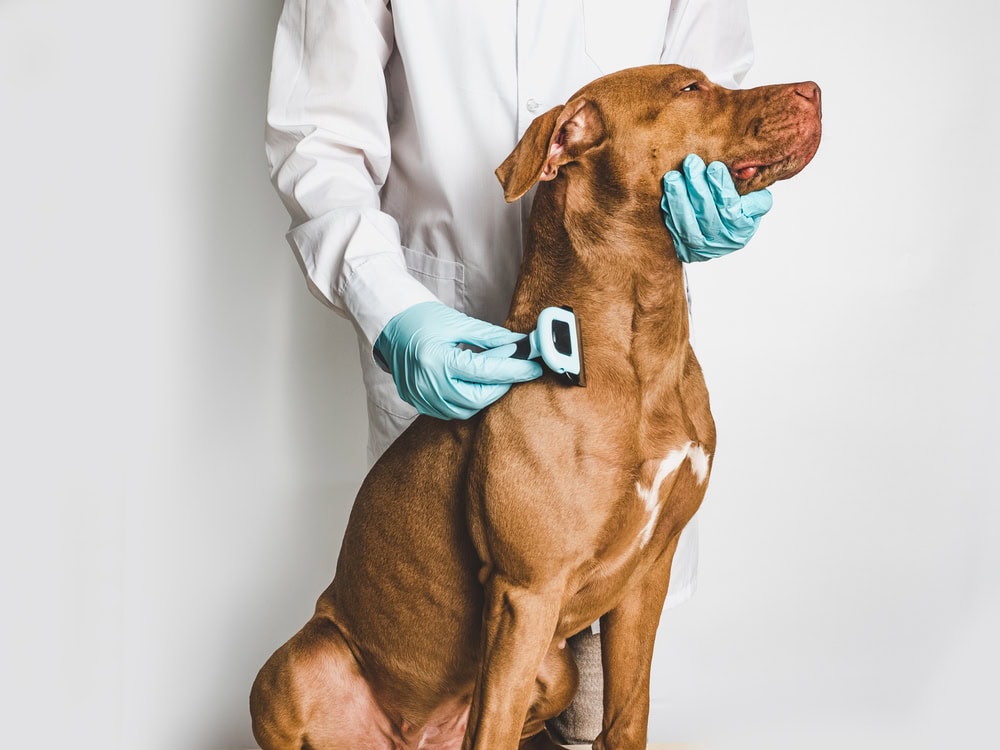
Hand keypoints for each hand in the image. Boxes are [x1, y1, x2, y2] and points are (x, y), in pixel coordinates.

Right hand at [375, 301, 543, 419]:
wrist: (391, 325)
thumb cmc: (422, 319)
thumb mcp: (459, 323)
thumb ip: (491, 337)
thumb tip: (520, 345)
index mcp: (436, 361)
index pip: (485, 372)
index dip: (514, 370)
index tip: (534, 367)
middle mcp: (427, 384)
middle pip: (477, 398)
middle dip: (502, 386)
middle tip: (517, 371)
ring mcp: (421, 397)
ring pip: (465, 409)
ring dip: (486, 395)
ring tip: (495, 376)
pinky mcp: (418, 403)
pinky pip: (450, 411)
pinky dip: (467, 401)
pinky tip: (475, 384)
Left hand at [660, 153, 773, 262]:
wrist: (722, 235)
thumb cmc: (740, 210)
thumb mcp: (755, 202)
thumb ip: (754, 190)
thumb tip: (748, 171)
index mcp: (742, 230)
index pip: (731, 208)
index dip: (722, 187)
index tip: (714, 166)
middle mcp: (722, 242)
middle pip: (707, 214)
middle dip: (697, 186)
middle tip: (691, 162)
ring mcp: (701, 248)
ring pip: (687, 224)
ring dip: (678, 198)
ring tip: (672, 177)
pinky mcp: (684, 248)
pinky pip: (674, 228)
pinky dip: (670, 209)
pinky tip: (667, 192)